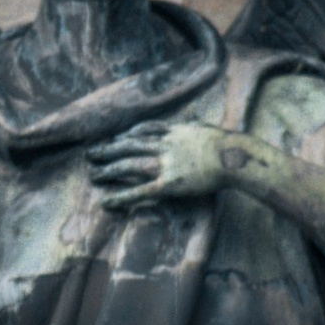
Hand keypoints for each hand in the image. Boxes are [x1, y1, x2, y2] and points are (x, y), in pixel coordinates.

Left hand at [88, 118, 239, 211]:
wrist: (233, 156)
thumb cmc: (227, 145)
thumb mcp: (206, 128)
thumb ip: (194, 127)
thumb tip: (195, 122)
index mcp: (174, 131)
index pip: (144, 130)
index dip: (127, 135)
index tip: (116, 139)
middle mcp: (164, 144)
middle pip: (130, 145)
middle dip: (109, 150)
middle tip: (91, 154)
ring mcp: (164, 163)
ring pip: (129, 165)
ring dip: (109, 169)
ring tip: (93, 175)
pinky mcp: (168, 183)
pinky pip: (139, 191)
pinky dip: (121, 196)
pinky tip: (106, 202)